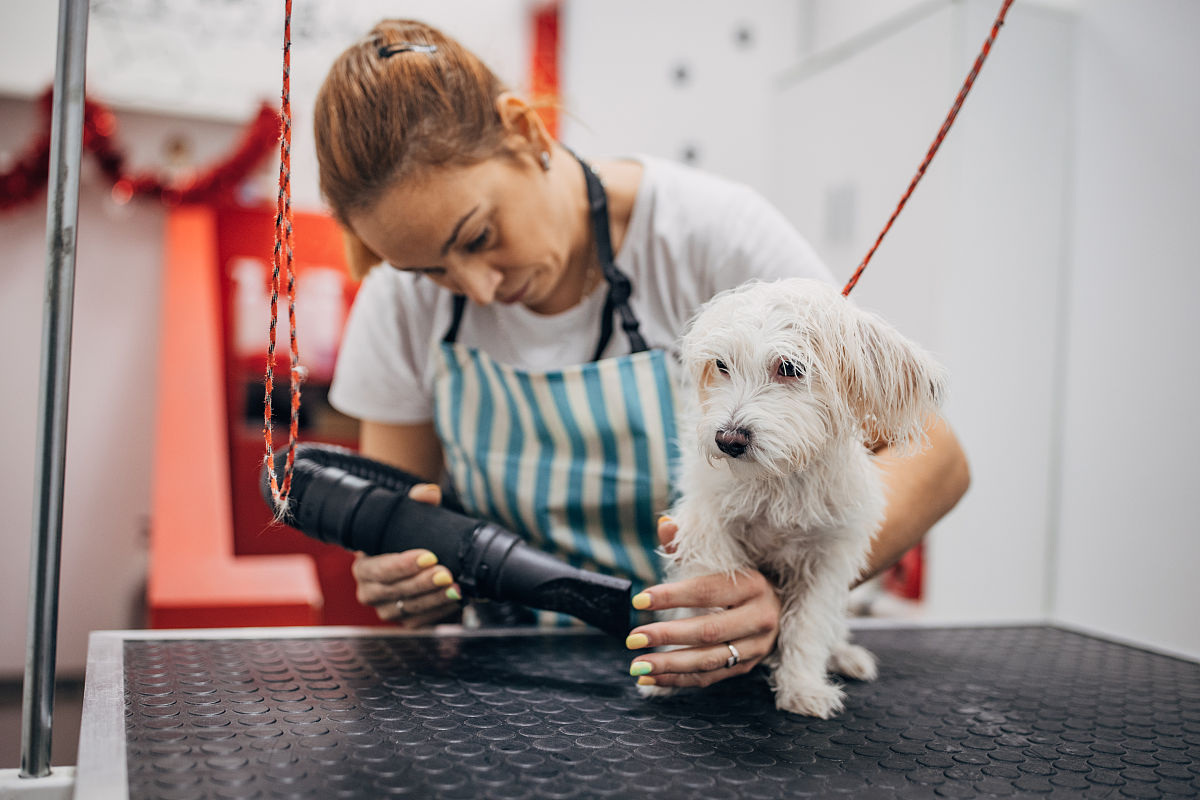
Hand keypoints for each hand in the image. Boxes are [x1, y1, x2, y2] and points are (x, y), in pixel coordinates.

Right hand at [350, 483, 462, 626]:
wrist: (422, 565)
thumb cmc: (410, 541)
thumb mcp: (411, 518)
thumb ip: (417, 500)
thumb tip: (429, 493)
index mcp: (364, 565)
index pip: (378, 568)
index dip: (402, 565)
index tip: (428, 556)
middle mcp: (370, 591)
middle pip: (393, 591)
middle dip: (421, 583)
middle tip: (445, 572)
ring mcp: (387, 610)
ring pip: (408, 609)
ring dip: (433, 599)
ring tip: (455, 587)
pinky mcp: (405, 623)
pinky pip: (420, 623)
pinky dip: (439, 612)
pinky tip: (454, 600)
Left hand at [624, 517, 779, 687]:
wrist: (774, 602)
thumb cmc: (736, 577)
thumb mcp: (718, 558)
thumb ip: (687, 545)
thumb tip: (665, 524)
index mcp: (753, 585)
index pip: (707, 591)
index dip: (672, 596)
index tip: (638, 601)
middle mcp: (761, 617)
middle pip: (709, 631)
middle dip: (667, 636)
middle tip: (632, 637)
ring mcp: (757, 646)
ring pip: (710, 660)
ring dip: (670, 665)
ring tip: (637, 665)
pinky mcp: (748, 666)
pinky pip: (710, 677)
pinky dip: (678, 680)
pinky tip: (650, 678)